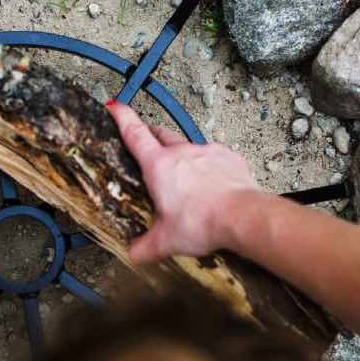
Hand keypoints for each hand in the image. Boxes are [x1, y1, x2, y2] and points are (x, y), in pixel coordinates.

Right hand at [106, 102, 260, 262]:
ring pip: (189, 145)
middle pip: (161, 133)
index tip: (115, 107)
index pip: (135, 133)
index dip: (122, 118)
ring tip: (184, 175)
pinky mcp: (229, 158)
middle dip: (152, 135)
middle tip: (148, 143)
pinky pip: (214, 156)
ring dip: (182, 155)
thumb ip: (145, 247)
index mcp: (159, 166)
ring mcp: (207, 152)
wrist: (243, 217)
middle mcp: (182, 152)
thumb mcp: (166, 241)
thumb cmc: (203, 222)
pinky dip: (209, 165)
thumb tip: (134, 253)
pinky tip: (211, 183)